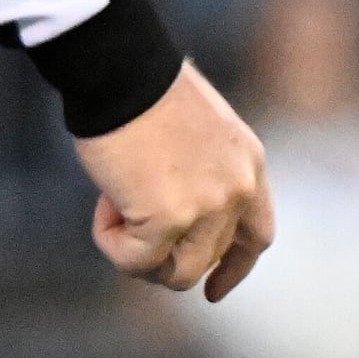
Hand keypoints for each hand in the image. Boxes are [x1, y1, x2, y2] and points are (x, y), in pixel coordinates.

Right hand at [73, 61, 271, 301]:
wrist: (120, 68)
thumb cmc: (139, 83)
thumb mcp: (192, 128)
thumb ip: (196, 166)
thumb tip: (163, 195)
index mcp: (248, 165)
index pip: (256, 237)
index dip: (233, 269)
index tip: (211, 289)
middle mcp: (238, 191)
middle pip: (207, 259)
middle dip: (163, 251)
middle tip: (123, 215)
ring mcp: (208, 208)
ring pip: (177, 273)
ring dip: (138, 253)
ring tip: (112, 209)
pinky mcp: (168, 218)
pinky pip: (137, 259)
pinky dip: (112, 243)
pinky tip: (102, 206)